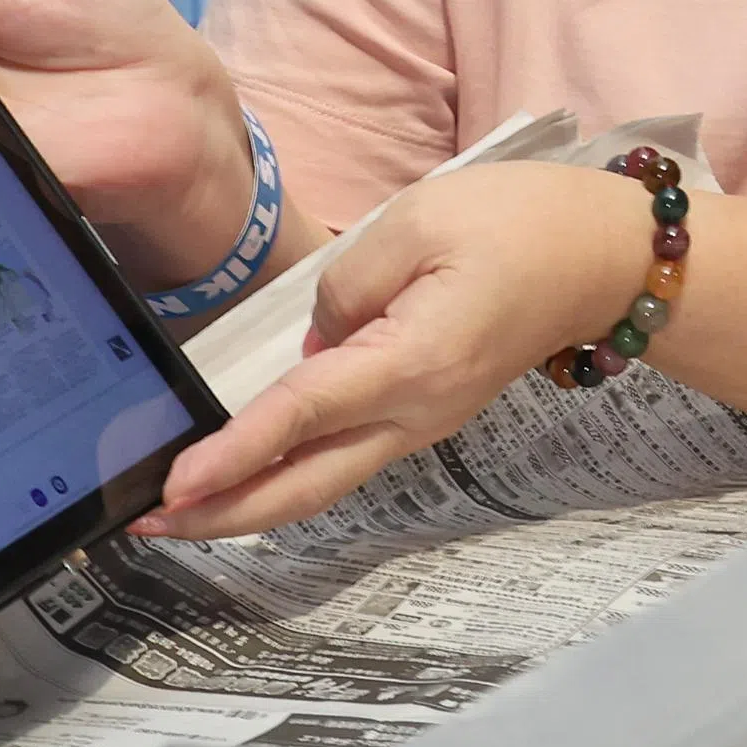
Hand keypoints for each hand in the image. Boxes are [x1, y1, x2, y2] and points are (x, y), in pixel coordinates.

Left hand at [141, 159, 656, 535]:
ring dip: (248, 503)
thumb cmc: (519, 226)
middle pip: (306, 486)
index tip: (171, 489)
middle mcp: (415, 412)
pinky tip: (245, 471)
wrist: (602, 259)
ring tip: (177, 510)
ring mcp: (422, 421)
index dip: (231, 455)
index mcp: (411, 363)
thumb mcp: (418, 221)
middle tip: (143, 525)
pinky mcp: (424, 412)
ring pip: (323, 482)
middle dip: (223, 515)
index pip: (300, 417)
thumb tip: (315, 348)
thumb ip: (345, 285)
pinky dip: (285, 476)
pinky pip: (343, 459)